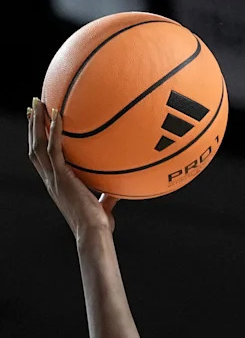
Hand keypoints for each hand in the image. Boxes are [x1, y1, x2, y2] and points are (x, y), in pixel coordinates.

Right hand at [28, 97, 118, 238]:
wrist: (94, 234)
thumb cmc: (99, 228)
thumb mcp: (103, 208)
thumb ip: (107, 197)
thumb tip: (120, 190)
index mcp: (56, 186)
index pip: (42, 160)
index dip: (37, 142)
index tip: (38, 126)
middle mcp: (50, 180)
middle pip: (34, 148)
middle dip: (32, 127)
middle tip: (33, 107)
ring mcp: (54, 178)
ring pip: (38, 144)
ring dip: (36, 123)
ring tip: (38, 103)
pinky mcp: (61, 177)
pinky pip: (54, 148)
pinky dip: (54, 130)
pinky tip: (57, 114)